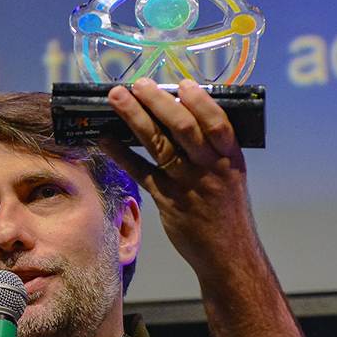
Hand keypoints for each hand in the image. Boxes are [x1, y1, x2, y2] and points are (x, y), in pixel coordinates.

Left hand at [101, 78, 255, 278]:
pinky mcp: (167, 201)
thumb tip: (185, 113)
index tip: (181, 83)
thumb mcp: (230, 174)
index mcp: (230, 157)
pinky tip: (105, 140)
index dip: (199, 101)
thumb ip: (212, 148)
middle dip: (158, 102)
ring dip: (135, 119)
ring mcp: (187, 184)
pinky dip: (122, 155)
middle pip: (182, 128)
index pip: (216, 122)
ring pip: (159, 145)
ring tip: (117, 98)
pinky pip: (141, 173)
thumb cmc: (227, 209)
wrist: (228, 253)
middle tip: (138, 83)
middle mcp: (209, 167)